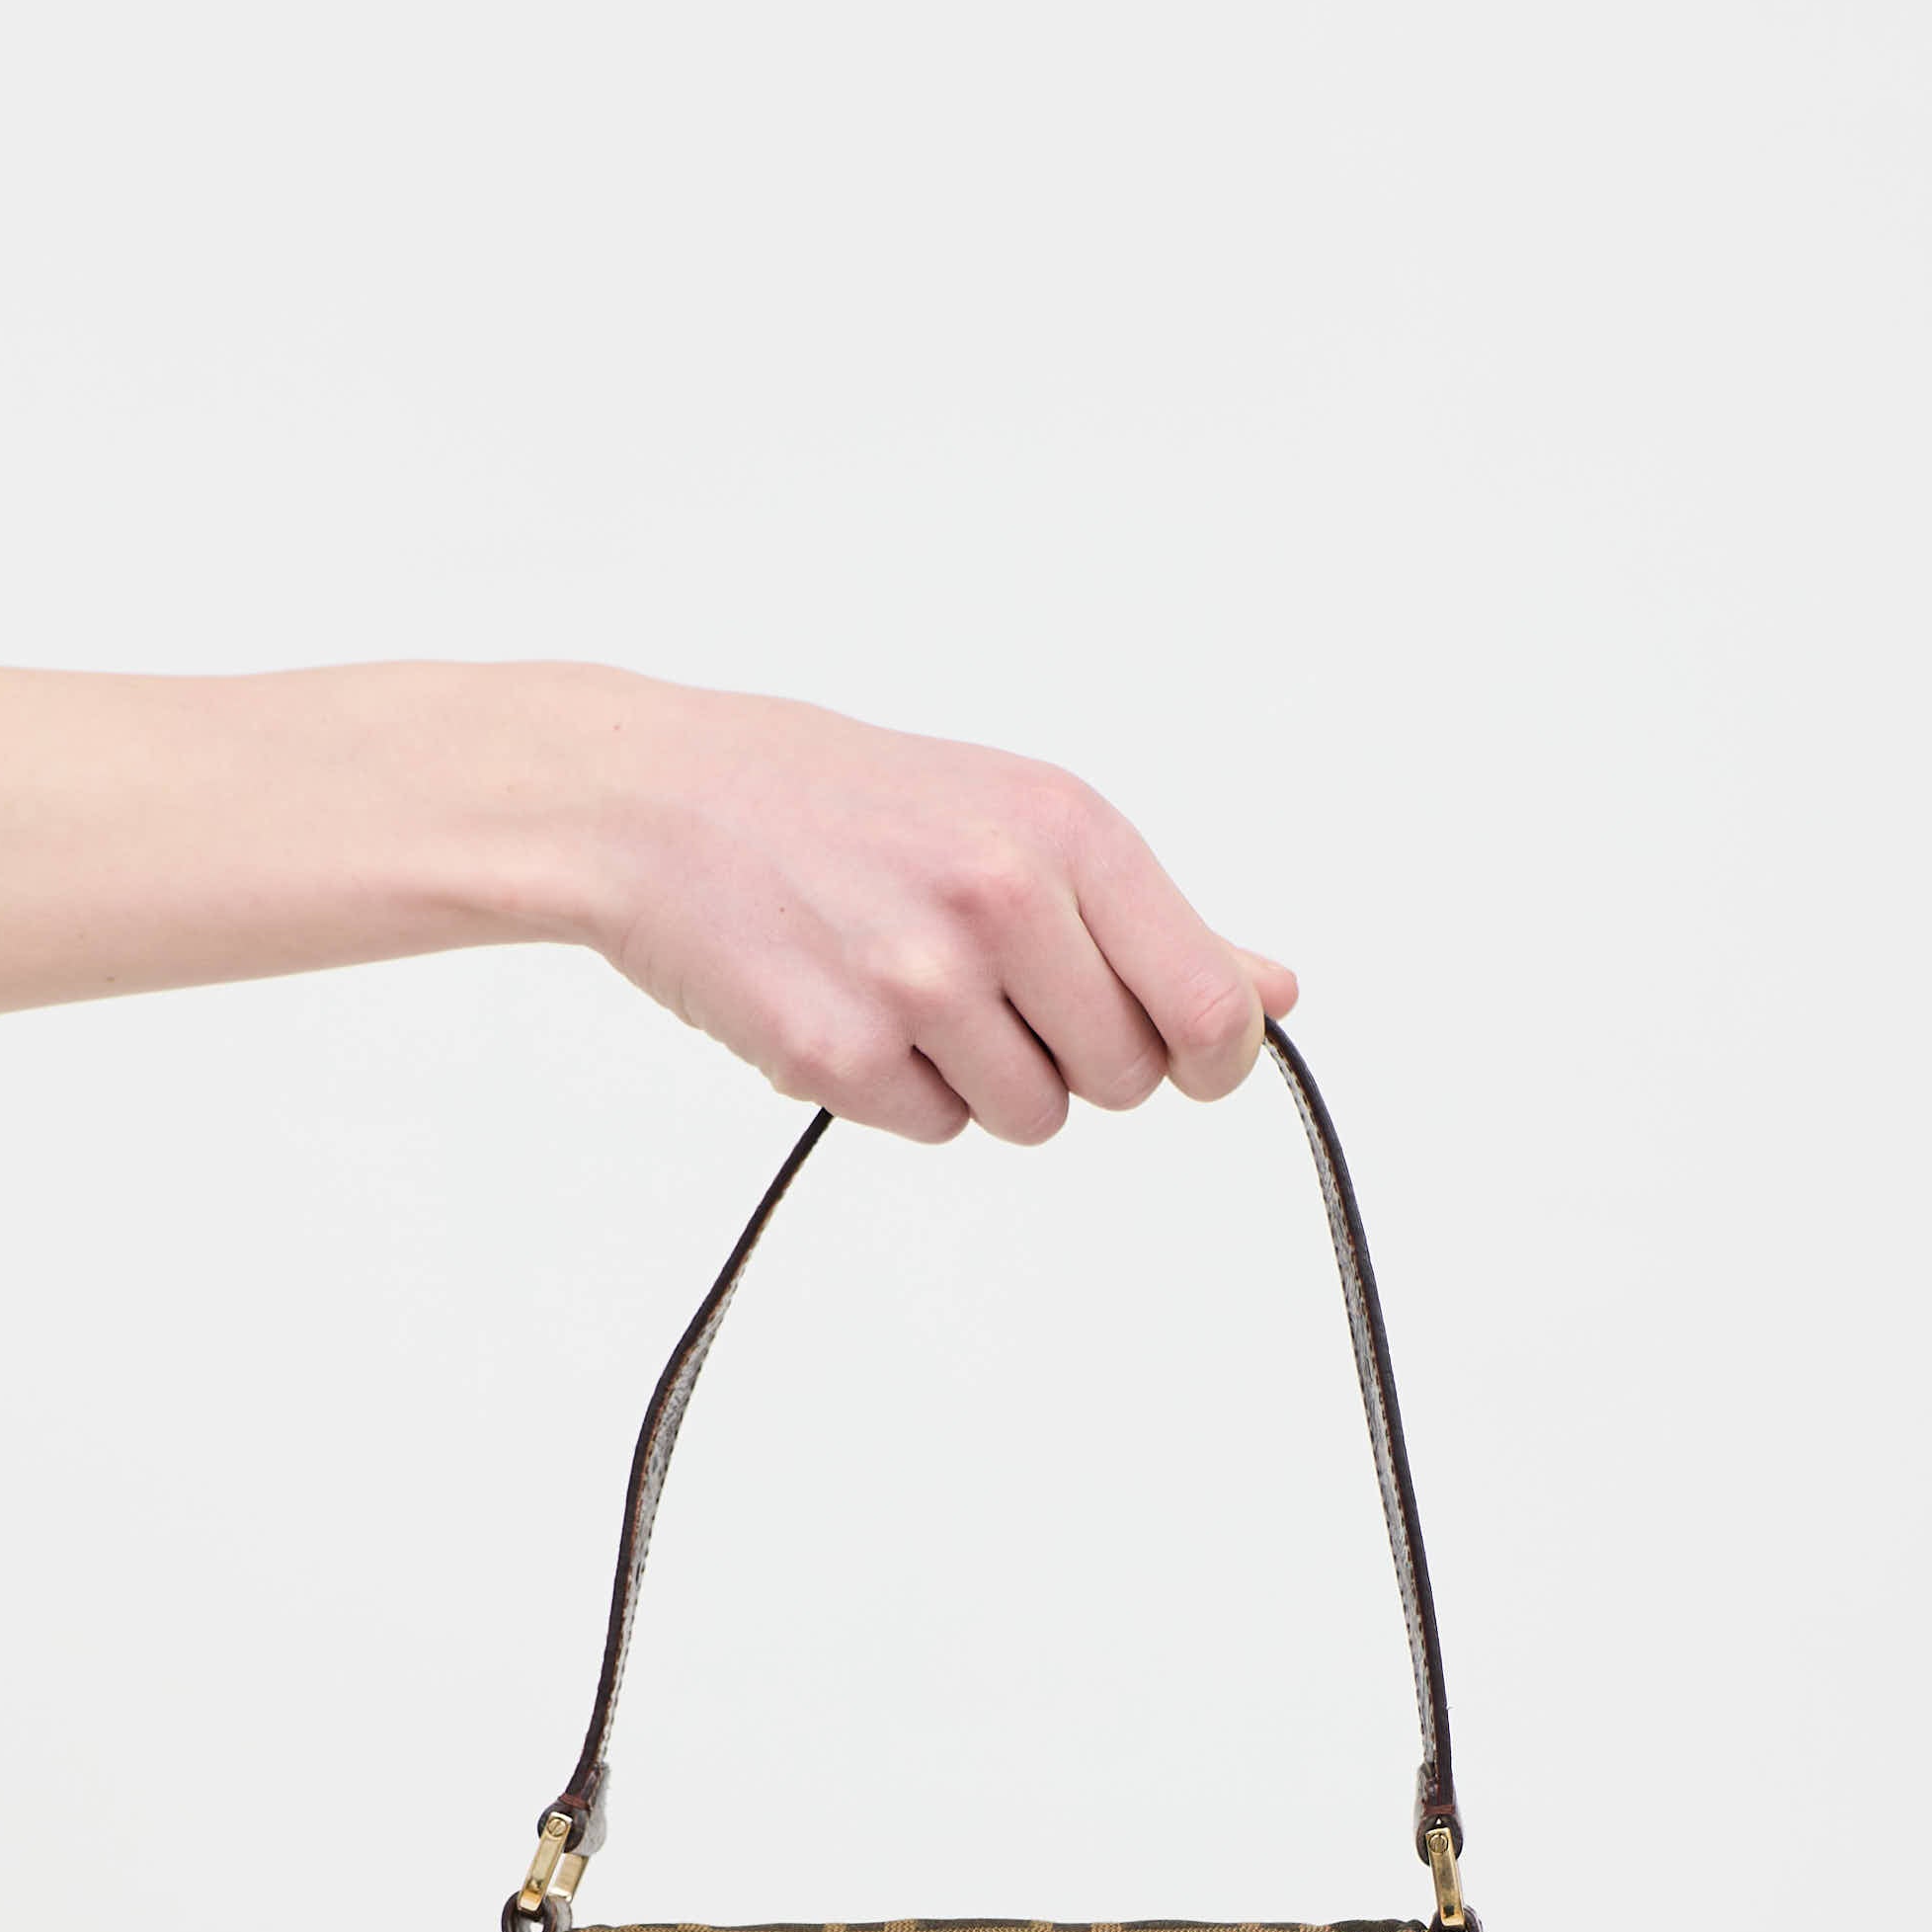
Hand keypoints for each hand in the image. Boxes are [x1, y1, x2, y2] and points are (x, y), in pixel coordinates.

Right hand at [516, 669, 1295, 1148]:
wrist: (657, 802)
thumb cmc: (840, 803)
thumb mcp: (1016, 817)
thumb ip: (1155, 919)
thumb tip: (1274, 994)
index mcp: (1065, 831)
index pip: (1207, 1007)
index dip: (1211, 1058)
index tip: (1187, 1059)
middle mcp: (1002, 900)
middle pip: (1124, 1079)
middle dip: (1075, 1058)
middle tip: (995, 990)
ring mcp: (918, 983)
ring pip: (1032, 1119)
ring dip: (983, 1080)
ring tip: (911, 990)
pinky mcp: (839, 1054)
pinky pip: (933, 1129)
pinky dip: (901, 1093)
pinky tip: (850, 1008)